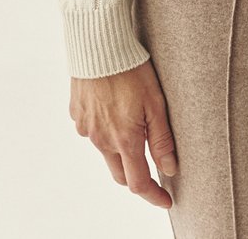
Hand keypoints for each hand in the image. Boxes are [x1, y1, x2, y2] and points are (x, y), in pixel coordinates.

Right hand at [69, 58, 177, 208]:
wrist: (99, 46)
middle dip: (137, 178)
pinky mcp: (77, 115)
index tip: (166, 200)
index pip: (138, 182)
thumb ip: (161, 139)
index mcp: (124, 139)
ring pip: (105, 151)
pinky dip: (105, 130)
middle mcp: (102, 140)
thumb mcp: (155, 103)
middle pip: (120, 174)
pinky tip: (114, 110)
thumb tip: (170, 168)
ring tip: (134, 127)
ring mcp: (86, 129)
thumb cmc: (131, 70)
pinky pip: (93, 131)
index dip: (153, 195)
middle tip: (154, 171)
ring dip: (121, 151)